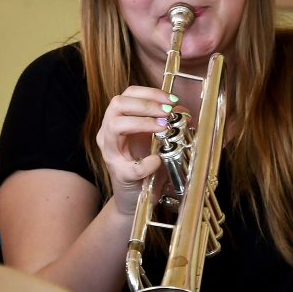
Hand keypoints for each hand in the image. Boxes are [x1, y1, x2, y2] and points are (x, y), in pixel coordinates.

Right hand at [95, 86, 179, 216]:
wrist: (134, 199)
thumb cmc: (145, 167)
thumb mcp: (157, 141)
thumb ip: (168, 124)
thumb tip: (184, 111)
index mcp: (117, 121)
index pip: (127, 95)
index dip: (149, 92)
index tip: (171, 99)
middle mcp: (108, 134)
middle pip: (117, 105)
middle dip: (145, 105)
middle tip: (167, 112)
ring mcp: (110, 153)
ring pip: (115, 126)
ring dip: (142, 123)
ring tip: (163, 128)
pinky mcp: (118, 174)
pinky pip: (130, 167)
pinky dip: (147, 163)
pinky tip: (158, 161)